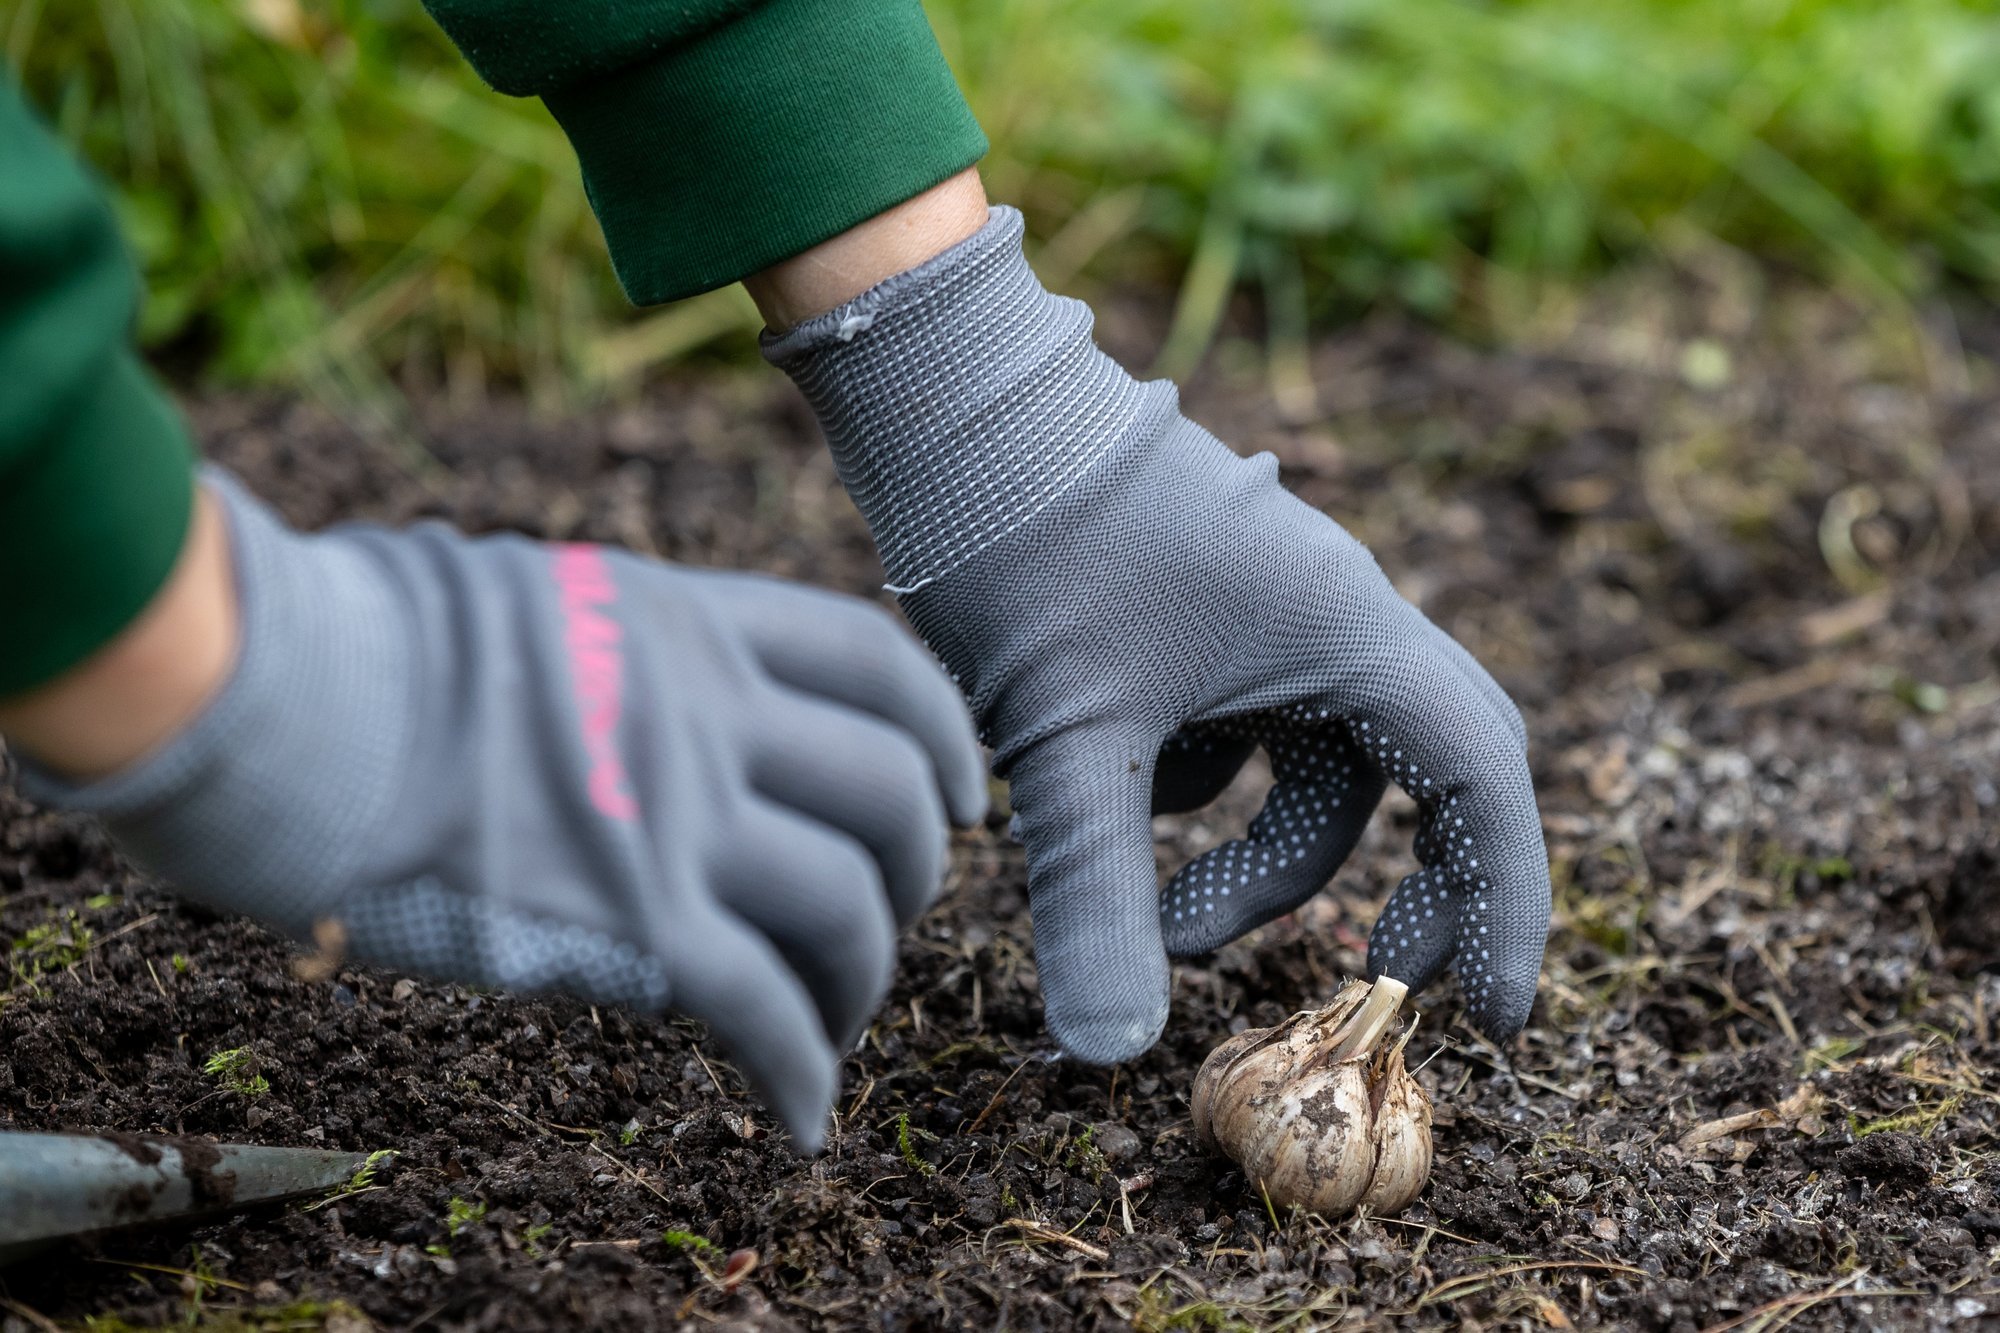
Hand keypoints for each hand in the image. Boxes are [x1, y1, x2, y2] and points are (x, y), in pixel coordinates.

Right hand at [17, 470, 985, 1147]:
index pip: (876, 664)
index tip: (960, 795)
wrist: (274, 701)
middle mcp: (708, 714)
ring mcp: (678, 817)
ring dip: (863, 984)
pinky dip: (803, 1071)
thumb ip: (627, 651)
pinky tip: (800, 1113)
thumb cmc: (361, 650)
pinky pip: (767, 1011)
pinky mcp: (631, 926)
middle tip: (883, 920)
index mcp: (686, 624)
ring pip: (851, 908)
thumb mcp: (532, 605)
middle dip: (916, 873)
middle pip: (893, 795)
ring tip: (832, 1024)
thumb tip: (659, 700)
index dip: (945, 735)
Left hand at [766, 206, 1548, 1062]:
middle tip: (1369, 981)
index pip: (1482, 780)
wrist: (946, 401)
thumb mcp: (1064, 736)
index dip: (1504, 901)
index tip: (1495, 1020)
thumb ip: (1094, 896)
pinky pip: (1238, 729)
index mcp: (1344, 631)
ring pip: (1310, 766)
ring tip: (1160, 918)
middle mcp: (1328, 616)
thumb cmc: (1022, 538)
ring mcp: (1264, 612)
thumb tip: (1110, 1054)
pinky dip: (1196, 792)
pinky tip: (1104, 793)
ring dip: (1259, 858)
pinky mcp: (1199, 614)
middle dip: (1399, 887)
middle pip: (1421, 773)